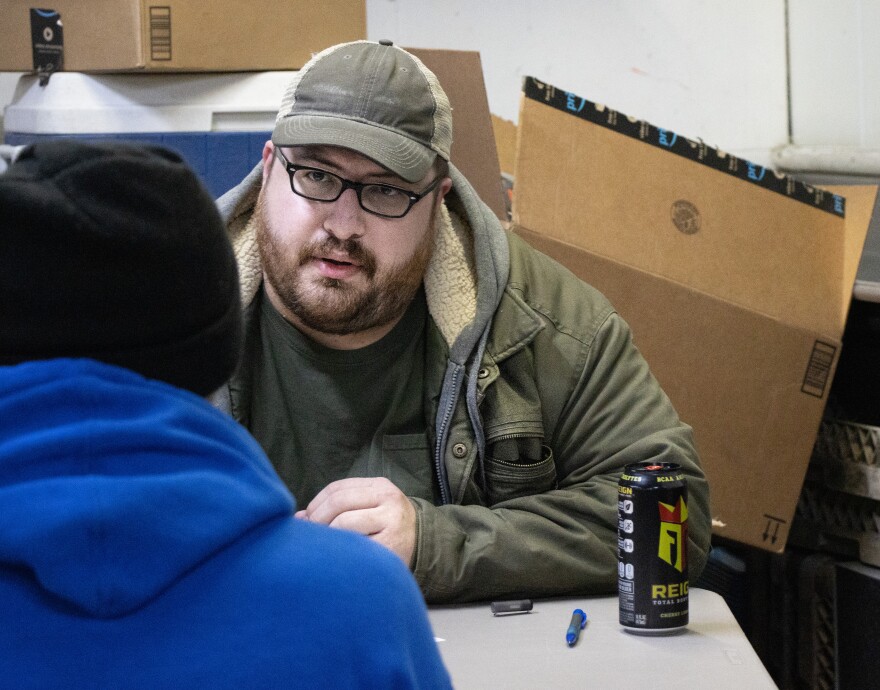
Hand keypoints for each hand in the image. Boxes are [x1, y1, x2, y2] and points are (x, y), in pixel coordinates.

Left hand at [295, 477, 416, 565]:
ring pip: (343, 524)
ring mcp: (391, 523)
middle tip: (311, 537)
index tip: (306, 520)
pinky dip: (341, 551)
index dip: (315, 504)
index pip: (337, 489)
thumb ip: (337, 507)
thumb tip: (297, 518)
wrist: (425, 546)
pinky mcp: (391, 547)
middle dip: (317, 521)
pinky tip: (339, 557)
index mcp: (380, 487)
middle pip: (338, 504)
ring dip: (327, 537)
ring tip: (326, 547)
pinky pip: (355, 546)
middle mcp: (388, 500)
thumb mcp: (369, 507)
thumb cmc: (387, 527)